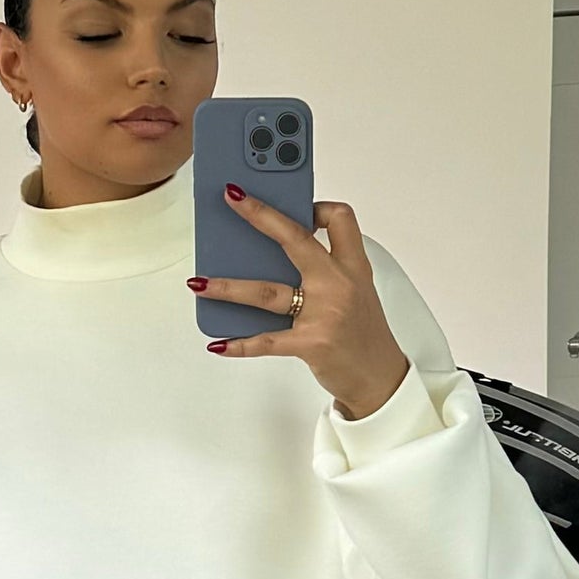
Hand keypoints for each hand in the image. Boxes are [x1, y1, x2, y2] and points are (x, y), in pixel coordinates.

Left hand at [191, 194, 408, 419]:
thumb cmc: (363, 336)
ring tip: (198, 283)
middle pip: (294, 238)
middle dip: (259, 214)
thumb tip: (269, 260)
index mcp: (353, 267)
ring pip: (266, 292)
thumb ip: (324, 272)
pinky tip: (219, 343)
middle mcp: (339, 284)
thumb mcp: (356, 293)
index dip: (317, 207)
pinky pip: (266, 341)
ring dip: (227, 287)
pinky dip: (239, 344)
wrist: (379, 379)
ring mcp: (324, 314)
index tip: (297, 205)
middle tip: (231, 198)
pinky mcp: (311, 344)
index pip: (340, 219)